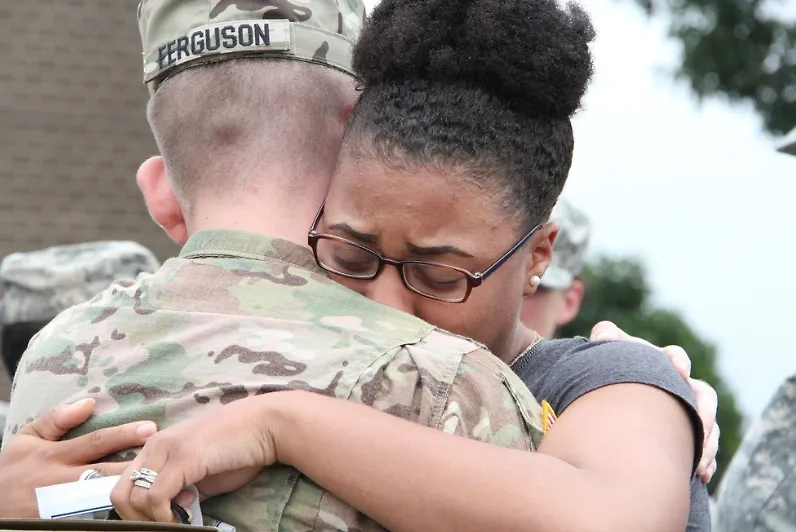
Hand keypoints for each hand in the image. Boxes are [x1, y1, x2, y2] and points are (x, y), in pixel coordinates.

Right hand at [0, 398, 156, 517]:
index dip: (124, 435)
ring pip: (103, 498)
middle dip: (136, 465)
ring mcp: (63, 508)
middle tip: (165, 456)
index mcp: (53, 456)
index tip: (151, 428)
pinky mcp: (65, 523)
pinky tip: (138, 506)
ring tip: (160, 480)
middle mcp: (61, 482)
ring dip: (130, 490)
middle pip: (106, 472)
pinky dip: (116, 511)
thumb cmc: (11, 471)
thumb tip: (88, 403)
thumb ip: (55, 420)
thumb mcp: (25, 440)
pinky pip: (96, 517)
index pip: (95, 442)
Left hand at [110, 394, 280, 522]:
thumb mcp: (202, 473)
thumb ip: (181, 489)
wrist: (267, 426)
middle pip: (119, 493)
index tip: (155, 521)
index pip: (122, 482)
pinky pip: (156, 497)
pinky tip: (186, 515)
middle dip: (136, 519)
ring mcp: (167, 449)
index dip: (132, 511)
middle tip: (165, 524)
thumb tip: (170, 512)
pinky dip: (165, 516)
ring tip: (179, 521)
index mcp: (157, 446)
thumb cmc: (240, 448)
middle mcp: (155, 445)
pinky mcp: (183, 457)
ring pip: (134, 498)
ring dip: (153, 520)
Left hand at [589, 321, 719, 482]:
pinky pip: (702, 448)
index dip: (678, 361)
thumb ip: (605, 337)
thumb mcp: (604, 354)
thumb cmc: (607, 371)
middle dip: (705, 412)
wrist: (608, 402)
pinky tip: (701, 474)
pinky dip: (705, 460)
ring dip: (708, 442)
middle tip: (702, 426)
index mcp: (659, 363)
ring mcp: (685, 412)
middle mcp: (679, 386)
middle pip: (703, 396)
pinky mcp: (685, 437)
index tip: (679, 371)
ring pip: (707, 426)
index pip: (674, 357)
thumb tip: (605, 334)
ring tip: (701, 461)